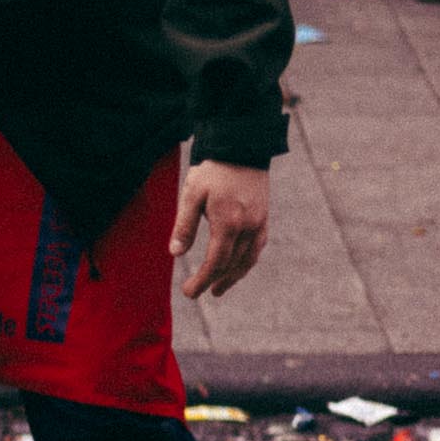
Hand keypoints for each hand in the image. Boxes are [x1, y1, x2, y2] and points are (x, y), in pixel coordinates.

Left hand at [173, 160, 269, 298]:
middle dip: (214, 281)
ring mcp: (259, 222)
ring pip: (248, 258)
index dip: (202, 280)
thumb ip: (184, 226)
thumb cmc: (213, 170)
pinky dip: (247, 260)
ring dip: (233, 276)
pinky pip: (258, 246)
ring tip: (219, 288)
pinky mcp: (264, 216)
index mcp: (229, 223)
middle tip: (198, 293)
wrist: (242, 147)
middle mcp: (248, 226)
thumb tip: (176, 254)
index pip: (216, 262)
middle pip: (232, 264)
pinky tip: (237, 266)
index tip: (189, 292)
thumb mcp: (192, 195)